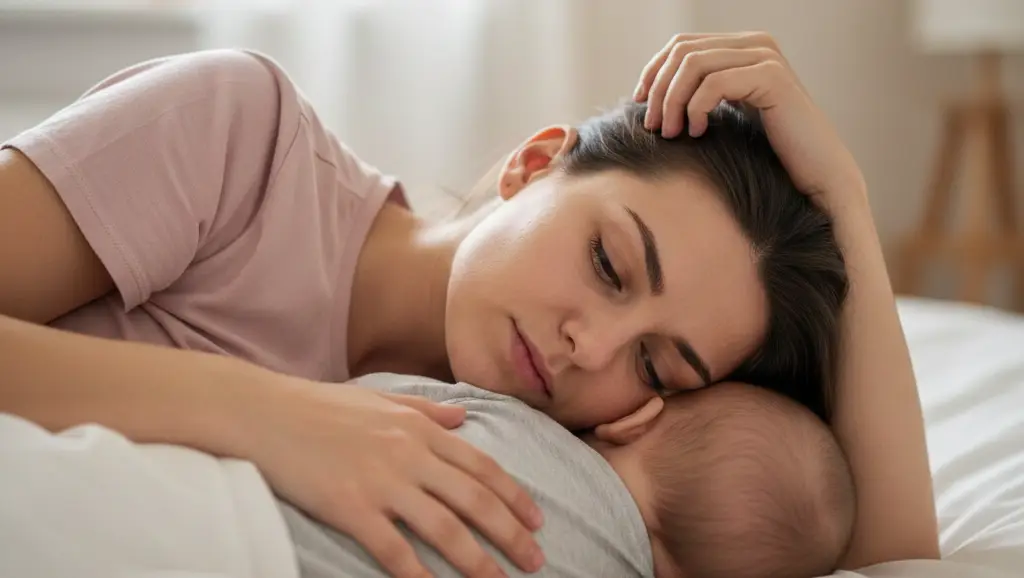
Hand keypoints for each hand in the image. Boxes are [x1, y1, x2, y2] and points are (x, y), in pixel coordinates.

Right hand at [246, 380, 544, 577]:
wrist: (265, 413)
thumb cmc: (321, 406)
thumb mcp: (381, 399)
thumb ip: (427, 410)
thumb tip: (464, 417)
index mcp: (420, 428)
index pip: (482, 467)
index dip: (514, 496)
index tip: (536, 519)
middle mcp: (409, 454)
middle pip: (474, 500)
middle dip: (511, 533)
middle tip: (536, 560)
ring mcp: (381, 482)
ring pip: (444, 528)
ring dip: (477, 559)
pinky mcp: (350, 507)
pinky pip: (393, 549)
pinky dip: (417, 573)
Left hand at [633, 32, 865, 207]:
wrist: (815, 176)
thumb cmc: (767, 156)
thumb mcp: (725, 117)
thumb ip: (699, 96)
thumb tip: (649, 95)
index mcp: (741, 48)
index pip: (680, 45)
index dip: (653, 72)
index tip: (639, 106)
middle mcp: (755, 44)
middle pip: (682, 51)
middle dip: (659, 89)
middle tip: (652, 126)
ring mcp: (765, 56)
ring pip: (693, 64)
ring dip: (672, 100)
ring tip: (670, 133)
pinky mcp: (772, 76)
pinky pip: (714, 83)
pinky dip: (696, 108)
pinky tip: (697, 132)